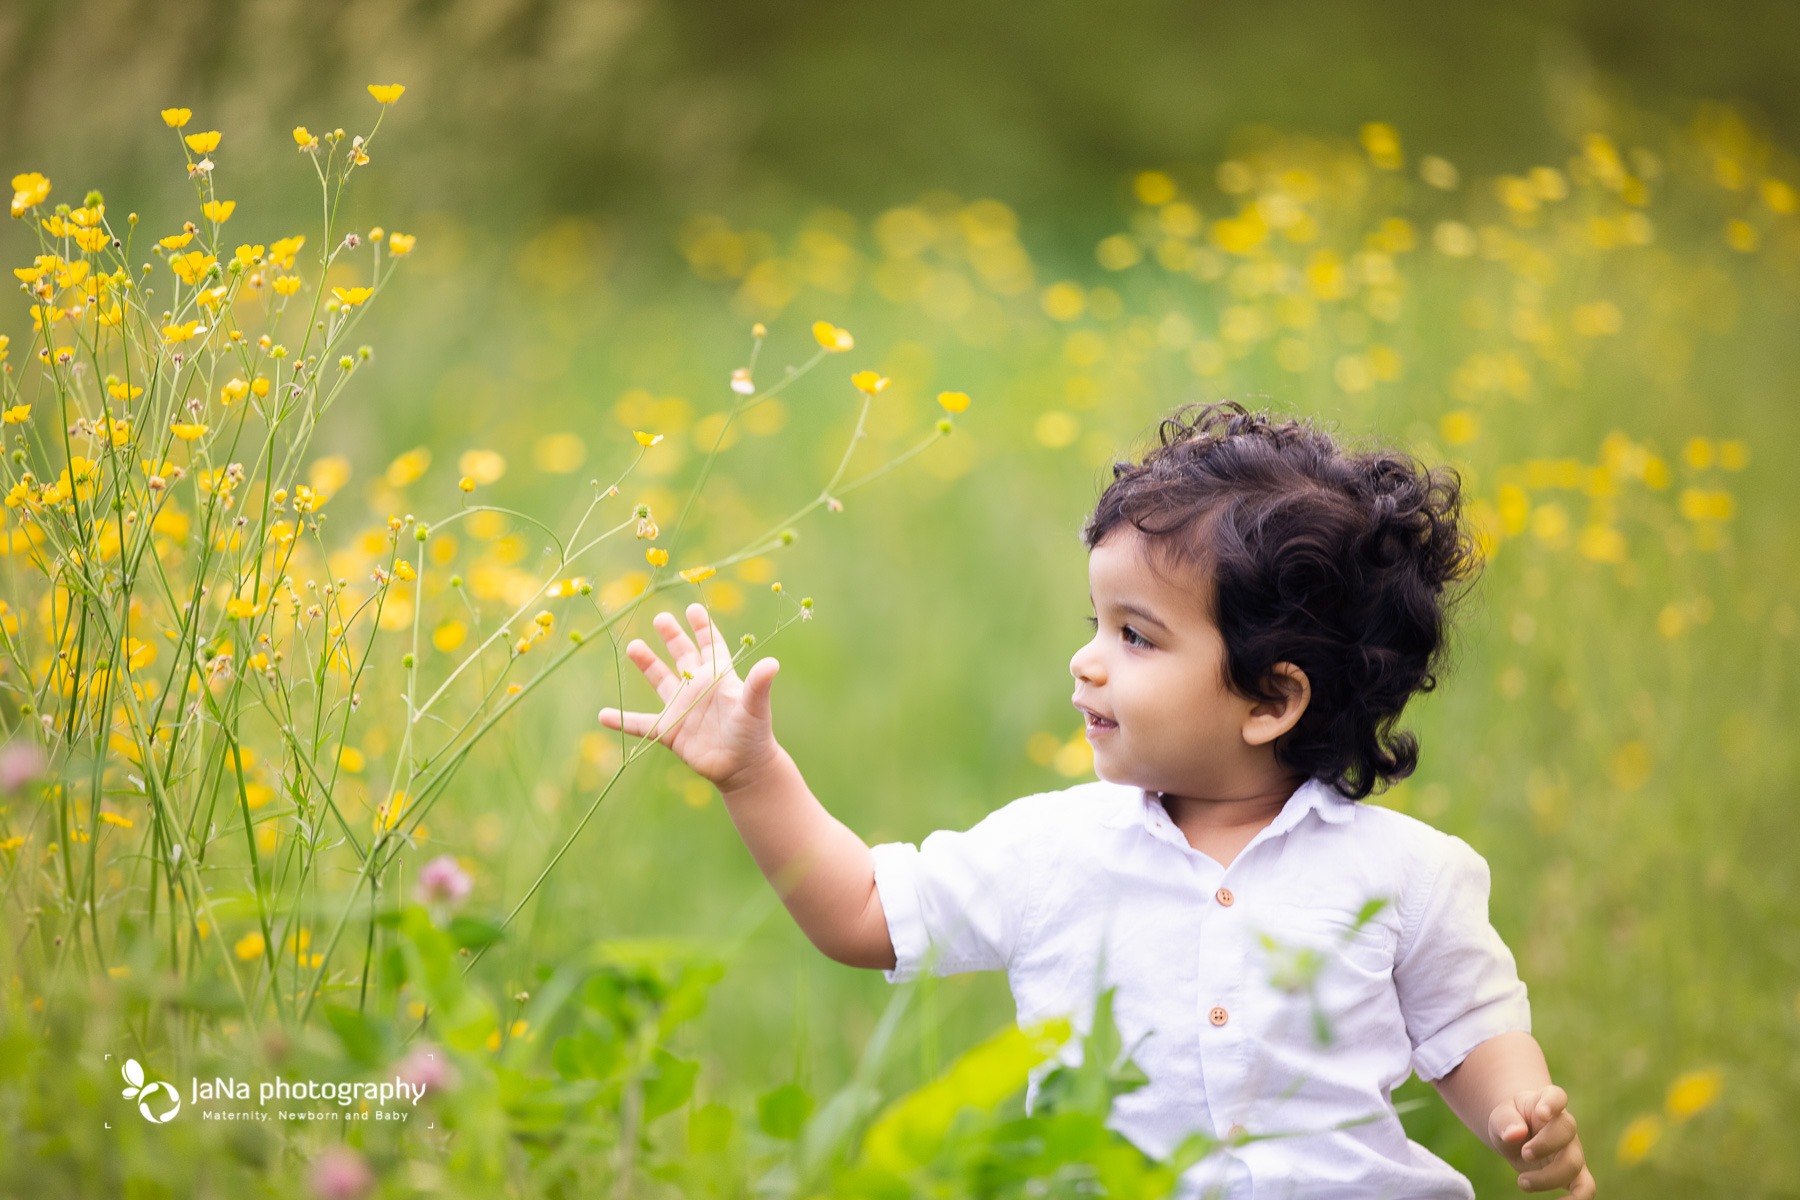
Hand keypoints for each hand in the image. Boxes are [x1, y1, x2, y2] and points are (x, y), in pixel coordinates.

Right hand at [598, 603, 781, 793]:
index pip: (710, 645)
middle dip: (672, 636)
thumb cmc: (754, 733)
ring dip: (647, 664)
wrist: (743, 767)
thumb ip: (758, 684)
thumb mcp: (754, 706)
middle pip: (682, 655)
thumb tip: (772, 663)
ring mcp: (682, 708)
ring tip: (633, 646)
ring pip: (660, 680)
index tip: (692, 608)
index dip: (702, 627)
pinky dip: (622, 720)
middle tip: (661, 617)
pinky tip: (603, 714)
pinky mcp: (669, 731)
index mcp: (719, 676)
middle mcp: (698, 688)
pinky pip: (640, 724)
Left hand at [1489, 1086, 1593, 1196]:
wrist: (1517, 1134)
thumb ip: (1506, 1121)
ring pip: (1574, 1163)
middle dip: (1544, 1145)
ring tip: (1521, 1182)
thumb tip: (1515, 1134)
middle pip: (1567, 1131)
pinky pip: (1586, 1188)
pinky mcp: (1574, 1173)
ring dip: (1548, 1177)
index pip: (1556, 1096)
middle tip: (1523, 1154)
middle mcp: (1564, 1125)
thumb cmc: (1510, 1121)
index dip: (1552, 1104)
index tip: (1541, 1113)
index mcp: (1545, 1102)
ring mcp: (1572, 1149)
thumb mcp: (1500, 1116)